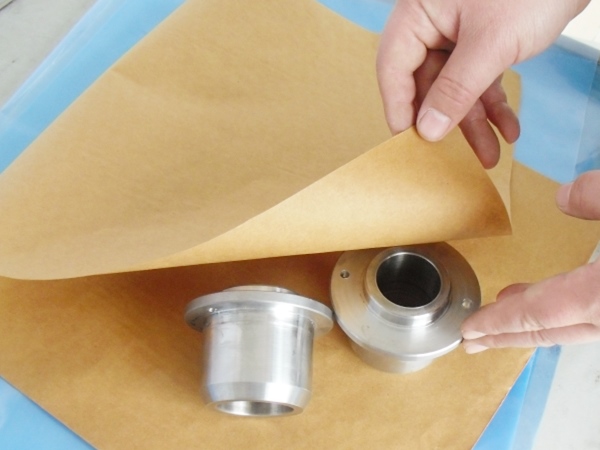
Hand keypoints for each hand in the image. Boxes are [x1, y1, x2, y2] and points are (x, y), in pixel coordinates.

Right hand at [377, 0, 589, 167]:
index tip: (410, 144)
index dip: (400, 108)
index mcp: (418, 13)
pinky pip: (478, 78)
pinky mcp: (481, 39)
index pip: (394, 67)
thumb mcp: (491, 44)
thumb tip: (428, 130)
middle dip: (449, 122)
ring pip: (455, 86)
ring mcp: (457, 31)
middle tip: (454, 159)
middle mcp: (432, 23)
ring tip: (491, 154)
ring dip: (475, 120)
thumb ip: (456, 89)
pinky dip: (492, 102)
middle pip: (427, 83)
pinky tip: (508, 127)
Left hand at [461, 170, 599, 352]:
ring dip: (530, 322)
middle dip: (504, 335)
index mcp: (599, 296)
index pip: (535, 314)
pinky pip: (585, 316)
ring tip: (498, 314)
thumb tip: (564, 197)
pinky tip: (549, 296)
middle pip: (546, 331)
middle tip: (471, 342)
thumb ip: (598, 196)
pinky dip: (558, 311)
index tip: (467, 331)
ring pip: (567, 327)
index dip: (497, 323)